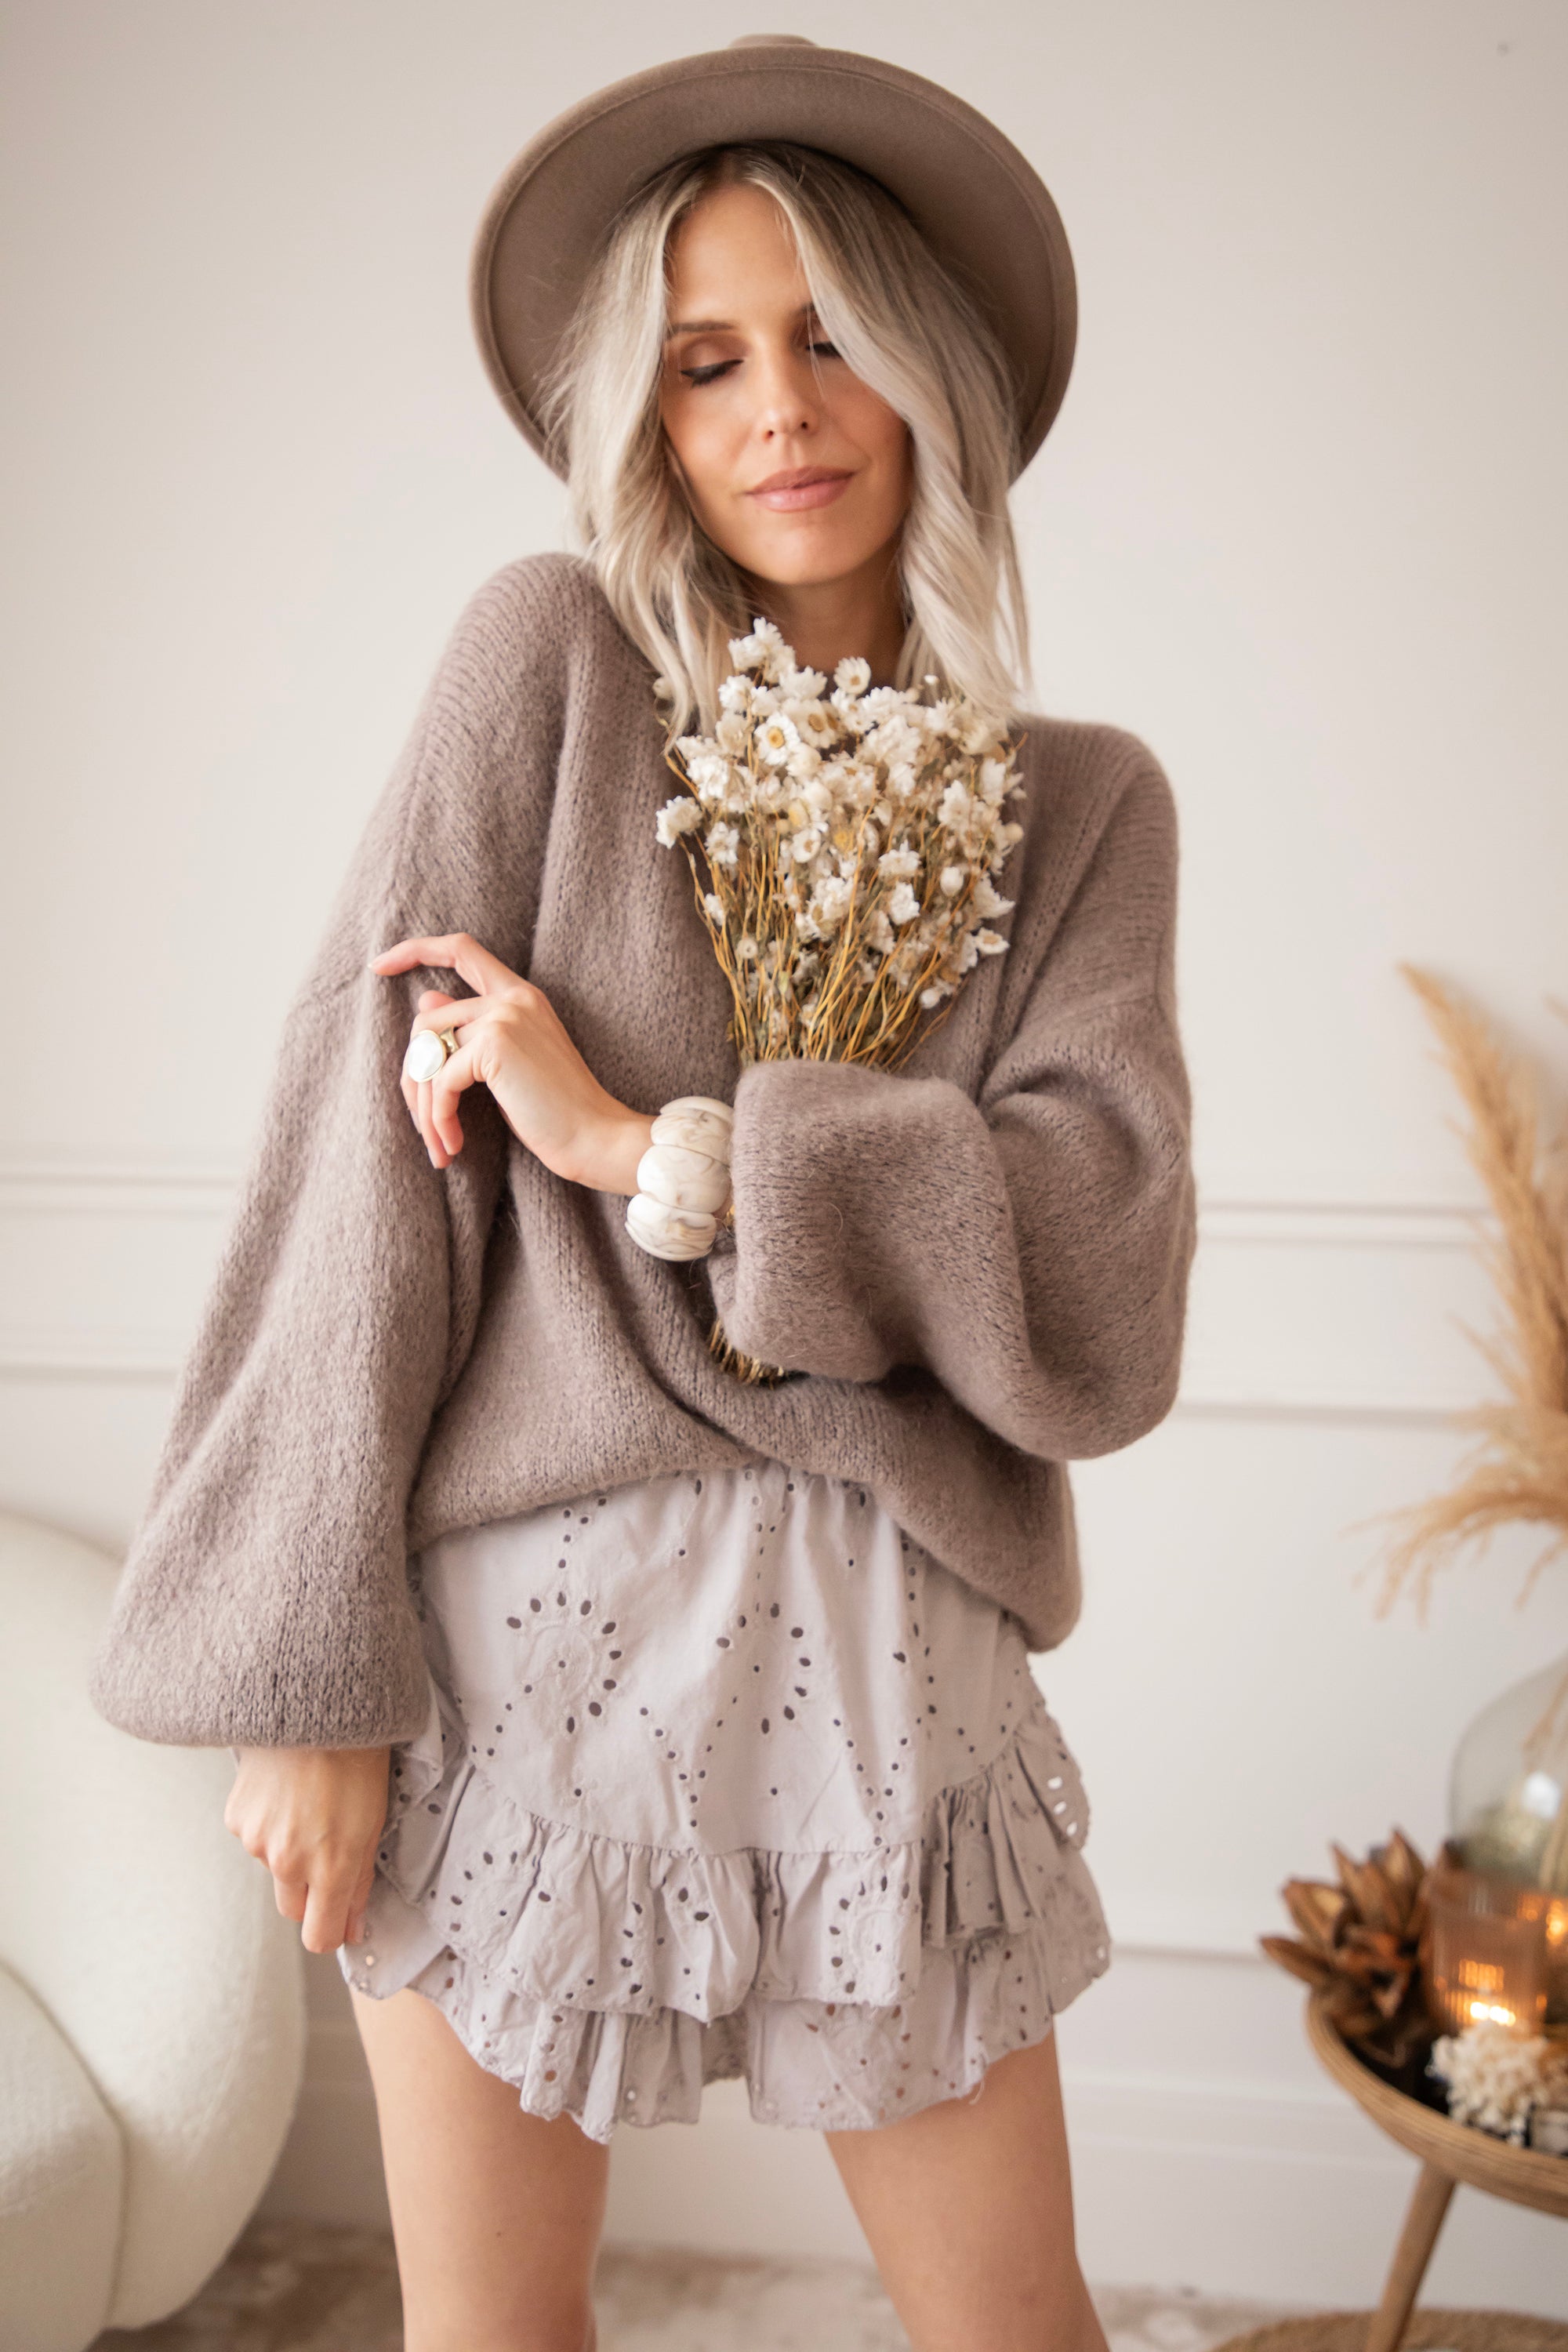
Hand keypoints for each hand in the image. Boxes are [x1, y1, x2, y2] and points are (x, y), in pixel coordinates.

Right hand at [224, 1745, 390, 1953]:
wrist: (314, 1705)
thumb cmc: (357, 1758)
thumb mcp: (375, 1821)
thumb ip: (360, 1882)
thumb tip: (353, 1927)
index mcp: (332, 1866)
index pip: (319, 1937)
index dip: (331, 1932)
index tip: (339, 1920)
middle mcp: (288, 1862)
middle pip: (293, 1909)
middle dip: (311, 1894)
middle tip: (328, 1852)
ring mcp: (257, 1841)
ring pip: (274, 1869)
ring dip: (289, 1853)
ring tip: (310, 1805)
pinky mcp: (236, 1819)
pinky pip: (254, 1839)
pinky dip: (269, 1825)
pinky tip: (286, 1792)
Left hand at [369, 931, 652, 1189]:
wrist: (596, 1137)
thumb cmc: (556, 1111)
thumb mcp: (508, 1064)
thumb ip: (471, 1030)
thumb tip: (425, 999)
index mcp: (520, 995)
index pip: (460, 949)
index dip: (415, 950)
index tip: (378, 966)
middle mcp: (512, 997)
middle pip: (426, 1021)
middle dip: (412, 1077)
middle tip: (424, 1125)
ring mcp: (504, 1017)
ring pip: (427, 1053)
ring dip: (423, 1107)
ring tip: (438, 1144)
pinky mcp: (495, 1046)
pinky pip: (440, 1081)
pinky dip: (439, 1119)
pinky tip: (454, 1144)